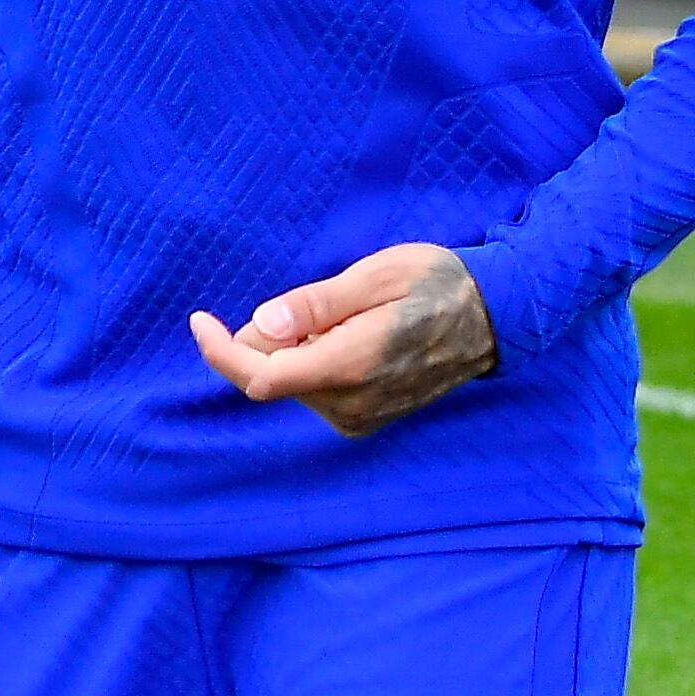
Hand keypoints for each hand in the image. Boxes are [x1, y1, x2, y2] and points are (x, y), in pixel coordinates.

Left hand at [190, 240, 496, 437]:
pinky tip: (341, 336)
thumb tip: (262, 325)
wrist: (494, 317)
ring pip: (291, 386)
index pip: (261, 377)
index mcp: (351, 366)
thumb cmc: (435, 283)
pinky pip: (314, 392)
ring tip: (340, 317)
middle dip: (260, 340)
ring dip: (290, 350)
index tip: (199, 319)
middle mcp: (352, 404)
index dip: (221, 351)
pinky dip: (308, 362)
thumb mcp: (374, 275)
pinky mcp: (366, 420)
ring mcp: (361, 417)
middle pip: (270, 380)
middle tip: (299, 302)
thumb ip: (316, 305)